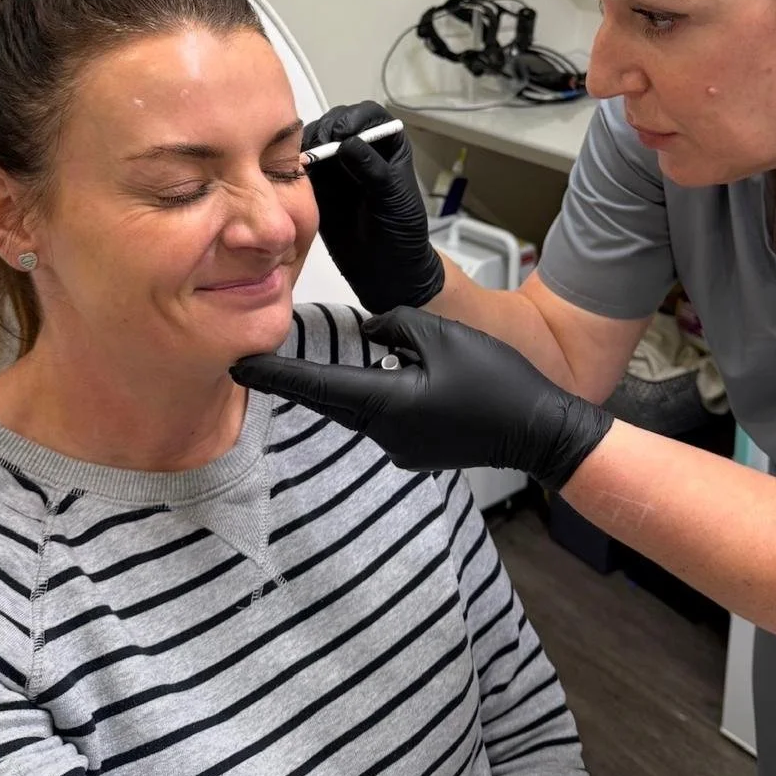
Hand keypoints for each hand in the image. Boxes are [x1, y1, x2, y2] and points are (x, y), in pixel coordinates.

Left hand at [234, 306, 611, 490]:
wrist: (538, 431)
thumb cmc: (496, 383)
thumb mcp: (440, 335)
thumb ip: (393, 326)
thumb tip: (372, 332)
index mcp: (385, 403)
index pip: (315, 386)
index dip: (274, 375)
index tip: (238, 367)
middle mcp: (384, 433)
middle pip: (334, 397)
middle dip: (305, 378)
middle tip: (264, 361)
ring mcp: (400, 448)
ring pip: (363, 403)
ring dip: (360, 380)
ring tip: (385, 360)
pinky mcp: (416, 450)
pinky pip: (386, 415)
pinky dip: (386, 393)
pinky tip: (416, 378)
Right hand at [303, 102, 444, 312]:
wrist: (386, 268)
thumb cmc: (400, 230)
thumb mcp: (392, 198)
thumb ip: (373, 169)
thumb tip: (348, 143)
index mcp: (387, 145)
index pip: (368, 116)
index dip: (353, 118)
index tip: (341, 135)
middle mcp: (360, 149)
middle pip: (336, 123)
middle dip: (324, 130)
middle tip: (315, 150)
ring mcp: (337, 166)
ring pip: (315, 141)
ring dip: (306, 146)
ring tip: (301, 162)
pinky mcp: (318, 185)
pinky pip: (302, 166)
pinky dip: (293, 166)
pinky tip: (290, 174)